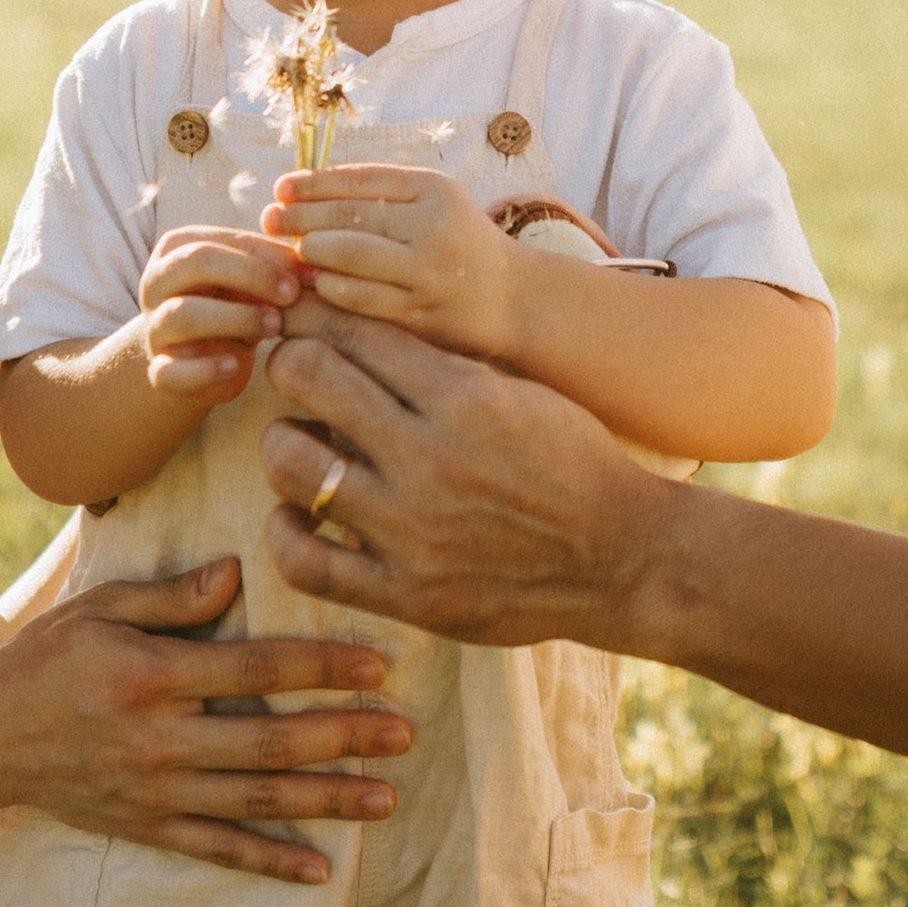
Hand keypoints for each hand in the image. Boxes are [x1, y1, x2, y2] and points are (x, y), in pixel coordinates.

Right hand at [0, 557, 411, 882]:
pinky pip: (219, 849)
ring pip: (256, 798)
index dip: (321, 666)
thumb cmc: (49, 658)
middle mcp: (160, 739)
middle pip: (270, 739)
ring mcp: (156, 791)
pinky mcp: (148, 827)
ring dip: (327, 799)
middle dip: (344, 736)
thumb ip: (171, 596)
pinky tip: (320, 869)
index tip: (378, 664)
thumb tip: (238, 574)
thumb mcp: (101, 607)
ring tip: (387, 796)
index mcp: (153, 676)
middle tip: (405, 733)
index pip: (255, 668)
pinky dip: (270, 861)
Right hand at [138, 225, 302, 402]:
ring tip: (274, 327)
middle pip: (195, 261)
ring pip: (182, 313)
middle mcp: (157, 284)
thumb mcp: (254, 282)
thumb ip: (277, 267)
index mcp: (178, 249)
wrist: (204, 359)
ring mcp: (154, 329)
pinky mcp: (159, 372)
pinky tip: (235, 365)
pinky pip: (170, 371)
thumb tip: (314, 266)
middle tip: (291, 294)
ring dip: (235, 317)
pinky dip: (204, 369)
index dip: (267, 254)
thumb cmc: (237, 305)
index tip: (308, 273)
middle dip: (250, 275)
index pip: (222, 239)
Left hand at [256, 303, 672, 646]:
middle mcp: (429, 459)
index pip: (355, 330)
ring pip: (291, 462)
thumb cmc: (571, 463)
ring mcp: (411, 531)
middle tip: (296, 368)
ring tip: (301, 442)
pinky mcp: (405, 593)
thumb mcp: (518, 392)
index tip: (301, 315)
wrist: (622, 557)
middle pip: (310, 376)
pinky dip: (287, 530)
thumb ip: (443, 366)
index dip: (316, 313)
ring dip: (285, 442)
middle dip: (293, 360)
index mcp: (464, 398)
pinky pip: (305, 560)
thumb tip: (361, 331)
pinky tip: (297, 514)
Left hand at [263, 163, 516, 359]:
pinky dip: (330, 288)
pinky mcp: (421, 311)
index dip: (314, 182)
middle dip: (302, 216)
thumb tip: (304, 190)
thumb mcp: (430, 204)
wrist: (509, 299)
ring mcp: (427, 271)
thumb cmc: (456, 243)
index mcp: (433, 189)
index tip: (282, 187)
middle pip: (351, 215)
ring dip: (311, 251)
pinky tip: (314, 284)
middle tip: (270, 219)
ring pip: (352, 255)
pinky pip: (362, 297)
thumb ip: (379, 195)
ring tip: (290, 251)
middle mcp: (432, 225)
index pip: (361, 179)